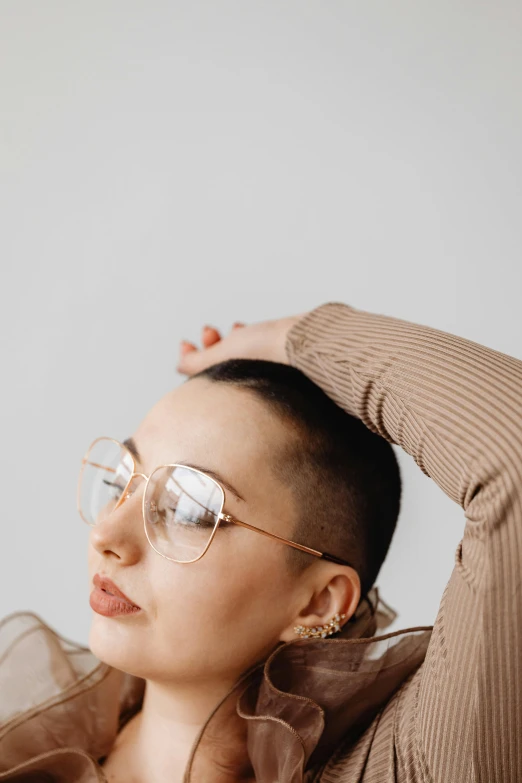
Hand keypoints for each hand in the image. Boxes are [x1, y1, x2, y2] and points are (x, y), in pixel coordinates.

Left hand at [176, 314, 306, 376]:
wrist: (308, 344)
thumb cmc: (271, 355)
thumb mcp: (225, 356)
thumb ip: (198, 363)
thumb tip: (178, 365)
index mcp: (240, 391)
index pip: (208, 379)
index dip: (191, 359)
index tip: (185, 343)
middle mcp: (253, 382)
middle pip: (222, 364)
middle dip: (211, 345)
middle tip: (209, 331)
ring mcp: (266, 370)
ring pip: (238, 354)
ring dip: (227, 339)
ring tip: (232, 328)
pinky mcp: (277, 357)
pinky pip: (253, 348)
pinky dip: (244, 337)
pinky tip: (241, 327)